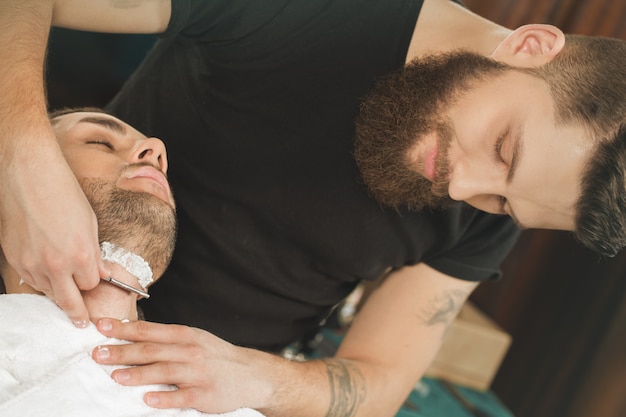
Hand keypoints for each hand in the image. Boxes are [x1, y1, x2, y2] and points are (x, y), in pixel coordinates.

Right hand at [0, 136, 108, 325]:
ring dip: (57, 293)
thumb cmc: (63, 193)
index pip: (91, 284)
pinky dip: (39, 281)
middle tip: (82, 322)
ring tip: (64, 294)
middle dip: (77, 311)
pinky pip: (30, 280)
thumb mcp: (89, 223)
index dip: (93, 281)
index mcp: (80, 255)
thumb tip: (100, 272)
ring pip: (48, 292)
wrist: (28, 174)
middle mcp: (56, 265)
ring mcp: (32, 264)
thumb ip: (94, 252)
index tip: (95, 279)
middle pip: (69, 301)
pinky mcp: (14, 259)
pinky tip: (46, 276)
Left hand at [92, 319, 277, 413]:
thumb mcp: (194, 339)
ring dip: (138, 373)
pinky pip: (181, 396)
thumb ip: (167, 338)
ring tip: (116, 376)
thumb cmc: (216, 356)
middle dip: (123, 351)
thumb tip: (132, 335)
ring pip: (164, 371)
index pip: (149, 330)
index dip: (124, 328)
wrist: (250, 374)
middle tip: (98, 353)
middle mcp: (190, 351)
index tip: (101, 326)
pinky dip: (164, 397)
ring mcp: (198, 373)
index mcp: (185, 335)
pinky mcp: (204, 395)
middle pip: (152, 350)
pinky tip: (148, 399)